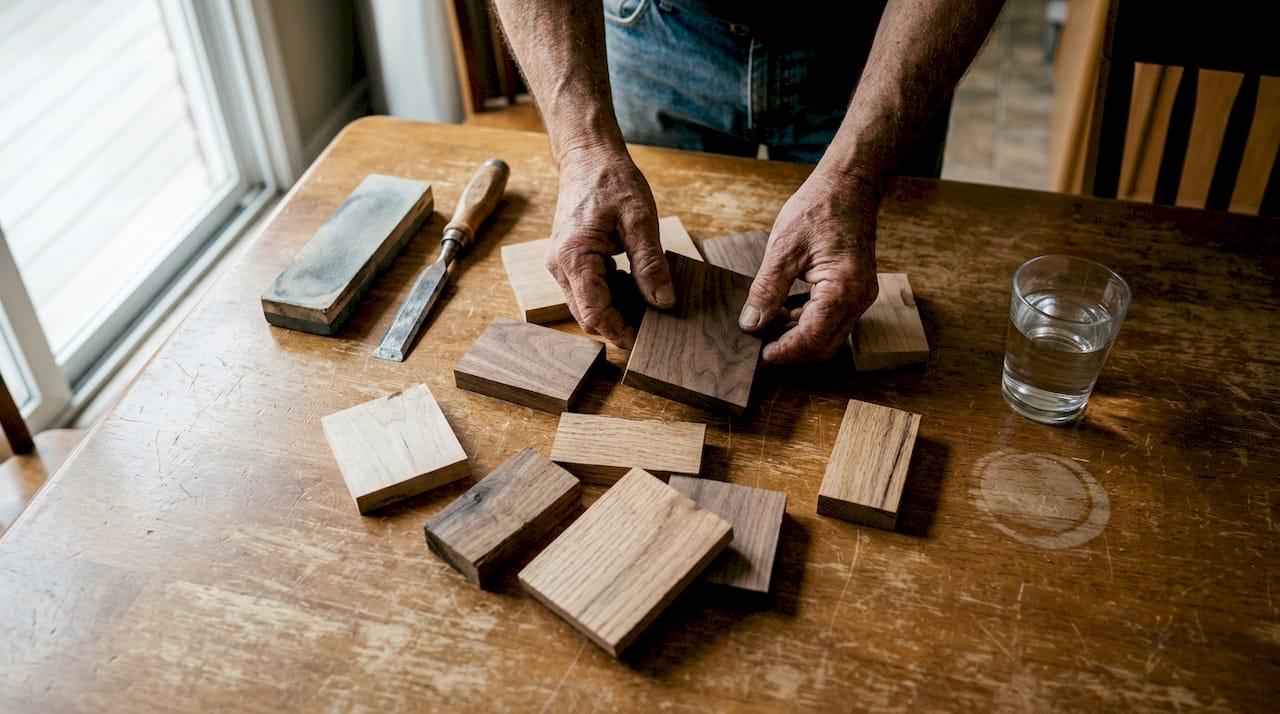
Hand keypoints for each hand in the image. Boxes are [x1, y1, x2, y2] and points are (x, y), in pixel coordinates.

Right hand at [544, 147, 674, 348]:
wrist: (588, 157)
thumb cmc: (612, 181)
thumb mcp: (640, 220)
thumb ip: (650, 264)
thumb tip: (663, 302)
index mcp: (574, 258)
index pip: (594, 313)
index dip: (619, 331)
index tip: (644, 341)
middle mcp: (560, 266)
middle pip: (587, 316)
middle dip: (617, 327)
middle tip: (652, 329)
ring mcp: (561, 264)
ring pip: (585, 306)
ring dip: (613, 313)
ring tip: (646, 310)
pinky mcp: (568, 260)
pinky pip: (586, 290)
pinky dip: (608, 297)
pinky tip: (634, 290)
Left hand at [738, 171, 880, 362]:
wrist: (849, 186)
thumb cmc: (820, 208)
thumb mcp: (784, 248)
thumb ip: (767, 289)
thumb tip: (751, 323)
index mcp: (844, 287)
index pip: (812, 337)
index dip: (783, 351)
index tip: (758, 355)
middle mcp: (858, 298)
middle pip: (823, 346)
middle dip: (790, 351)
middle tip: (758, 347)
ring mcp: (860, 296)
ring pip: (827, 337)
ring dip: (796, 338)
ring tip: (765, 327)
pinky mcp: (854, 292)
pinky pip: (830, 321)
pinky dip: (805, 323)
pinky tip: (781, 313)